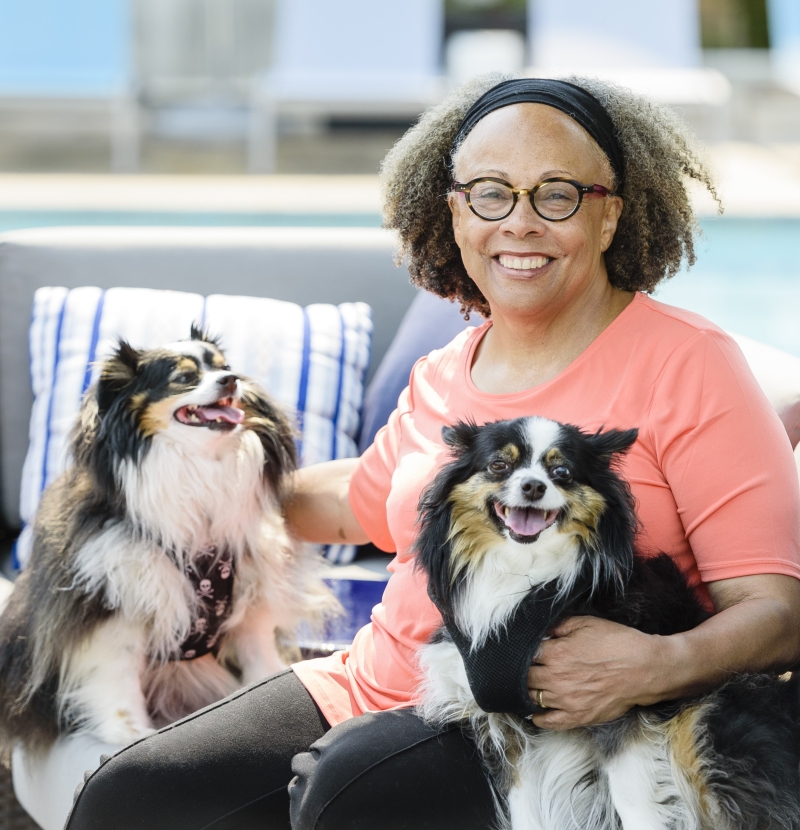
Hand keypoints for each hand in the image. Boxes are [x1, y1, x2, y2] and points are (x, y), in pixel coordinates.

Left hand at [527, 615, 664, 729]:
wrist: (644, 668)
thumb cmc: (616, 642)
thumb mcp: (586, 623)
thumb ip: (559, 626)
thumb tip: (544, 631)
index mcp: (556, 654)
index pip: (526, 655)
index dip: (524, 652)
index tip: (525, 651)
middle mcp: (556, 679)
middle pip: (526, 678)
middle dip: (523, 671)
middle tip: (524, 669)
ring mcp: (566, 700)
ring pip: (534, 698)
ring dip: (527, 692)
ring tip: (527, 687)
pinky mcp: (578, 716)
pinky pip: (550, 722)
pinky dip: (538, 718)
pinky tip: (534, 713)